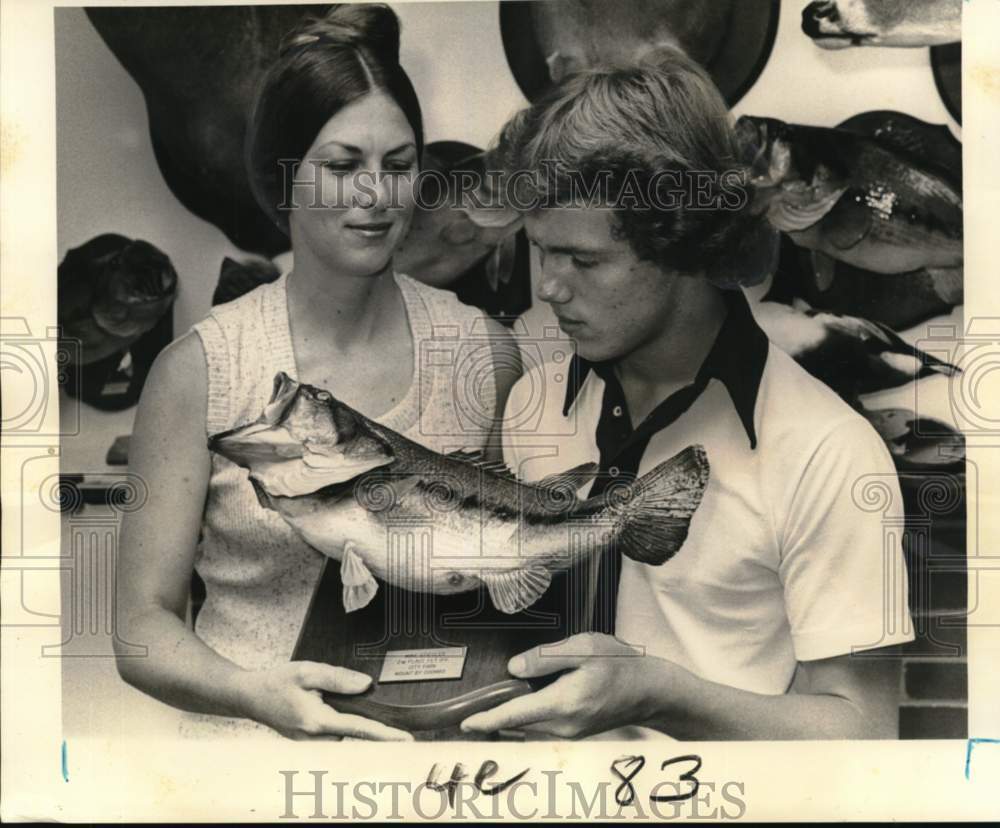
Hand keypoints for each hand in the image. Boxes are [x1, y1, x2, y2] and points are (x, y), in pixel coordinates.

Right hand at [240, 661, 412, 740]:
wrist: (251, 697)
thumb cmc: (277, 683)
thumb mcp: (308, 672)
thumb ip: (338, 677)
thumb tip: (366, 685)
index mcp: (317, 722)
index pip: (360, 729)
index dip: (385, 735)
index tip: (407, 741)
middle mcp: (316, 740)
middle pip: (354, 729)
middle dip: (357, 712)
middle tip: (331, 695)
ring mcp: (312, 745)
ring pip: (344, 731)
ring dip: (343, 715)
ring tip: (316, 697)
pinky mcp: (311, 744)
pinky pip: (334, 732)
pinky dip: (336, 719)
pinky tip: (317, 705)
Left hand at [460, 633, 661, 738]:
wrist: (650, 690)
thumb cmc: (619, 665)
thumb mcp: (583, 648)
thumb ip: (545, 657)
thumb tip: (513, 668)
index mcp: (562, 703)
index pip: (515, 715)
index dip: (487, 719)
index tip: (465, 723)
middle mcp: (563, 725)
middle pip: (518, 720)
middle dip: (498, 710)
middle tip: (480, 700)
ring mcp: (569, 732)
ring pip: (529, 722)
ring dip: (516, 710)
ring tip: (515, 691)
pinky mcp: (573, 731)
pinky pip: (543, 721)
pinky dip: (532, 710)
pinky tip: (540, 690)